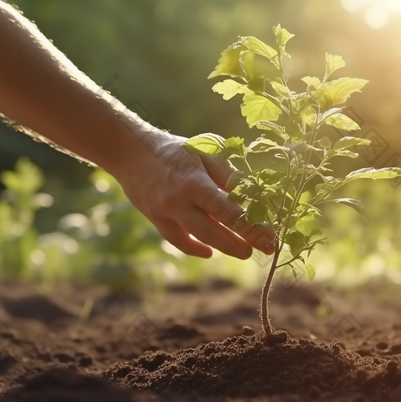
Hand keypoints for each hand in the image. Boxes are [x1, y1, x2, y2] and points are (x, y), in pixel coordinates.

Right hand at [109, 127, 274, 259]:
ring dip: (224, 247)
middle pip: (213, 229)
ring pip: (197, 237)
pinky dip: (194, 248)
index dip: (250, 225)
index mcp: (193, 181)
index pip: (226, 209)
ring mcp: (165, 212)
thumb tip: (252, 195)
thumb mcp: (204, 151)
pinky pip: (177, 240)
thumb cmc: (175, 149)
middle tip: (266, 248)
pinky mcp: (156, 219)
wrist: (130, 151)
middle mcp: (178, 200)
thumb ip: (227, 174)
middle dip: (241, 242)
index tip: (270, 235)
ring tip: (245, 251)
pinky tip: (210, 252)